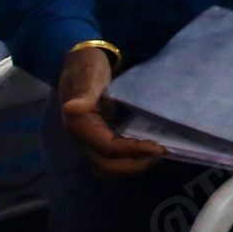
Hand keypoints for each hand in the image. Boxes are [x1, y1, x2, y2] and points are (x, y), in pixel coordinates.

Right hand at [57, 45, 165, 177]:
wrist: (80, 63)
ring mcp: (89, 142)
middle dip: (135, 164)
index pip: (108, 148)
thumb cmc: (87, 66)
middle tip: (160, 152)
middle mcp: (82, 139)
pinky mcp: (99, 141)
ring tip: (156, 154)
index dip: (133, 151)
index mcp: (79, 125)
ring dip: (133, 166)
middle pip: (107, 167)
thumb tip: (71, 108)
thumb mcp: (88, 75)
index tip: (158, 147)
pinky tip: (147, 151)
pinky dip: (130, 160)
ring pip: (109, 168)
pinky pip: (113, 160)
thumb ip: (84, 93)